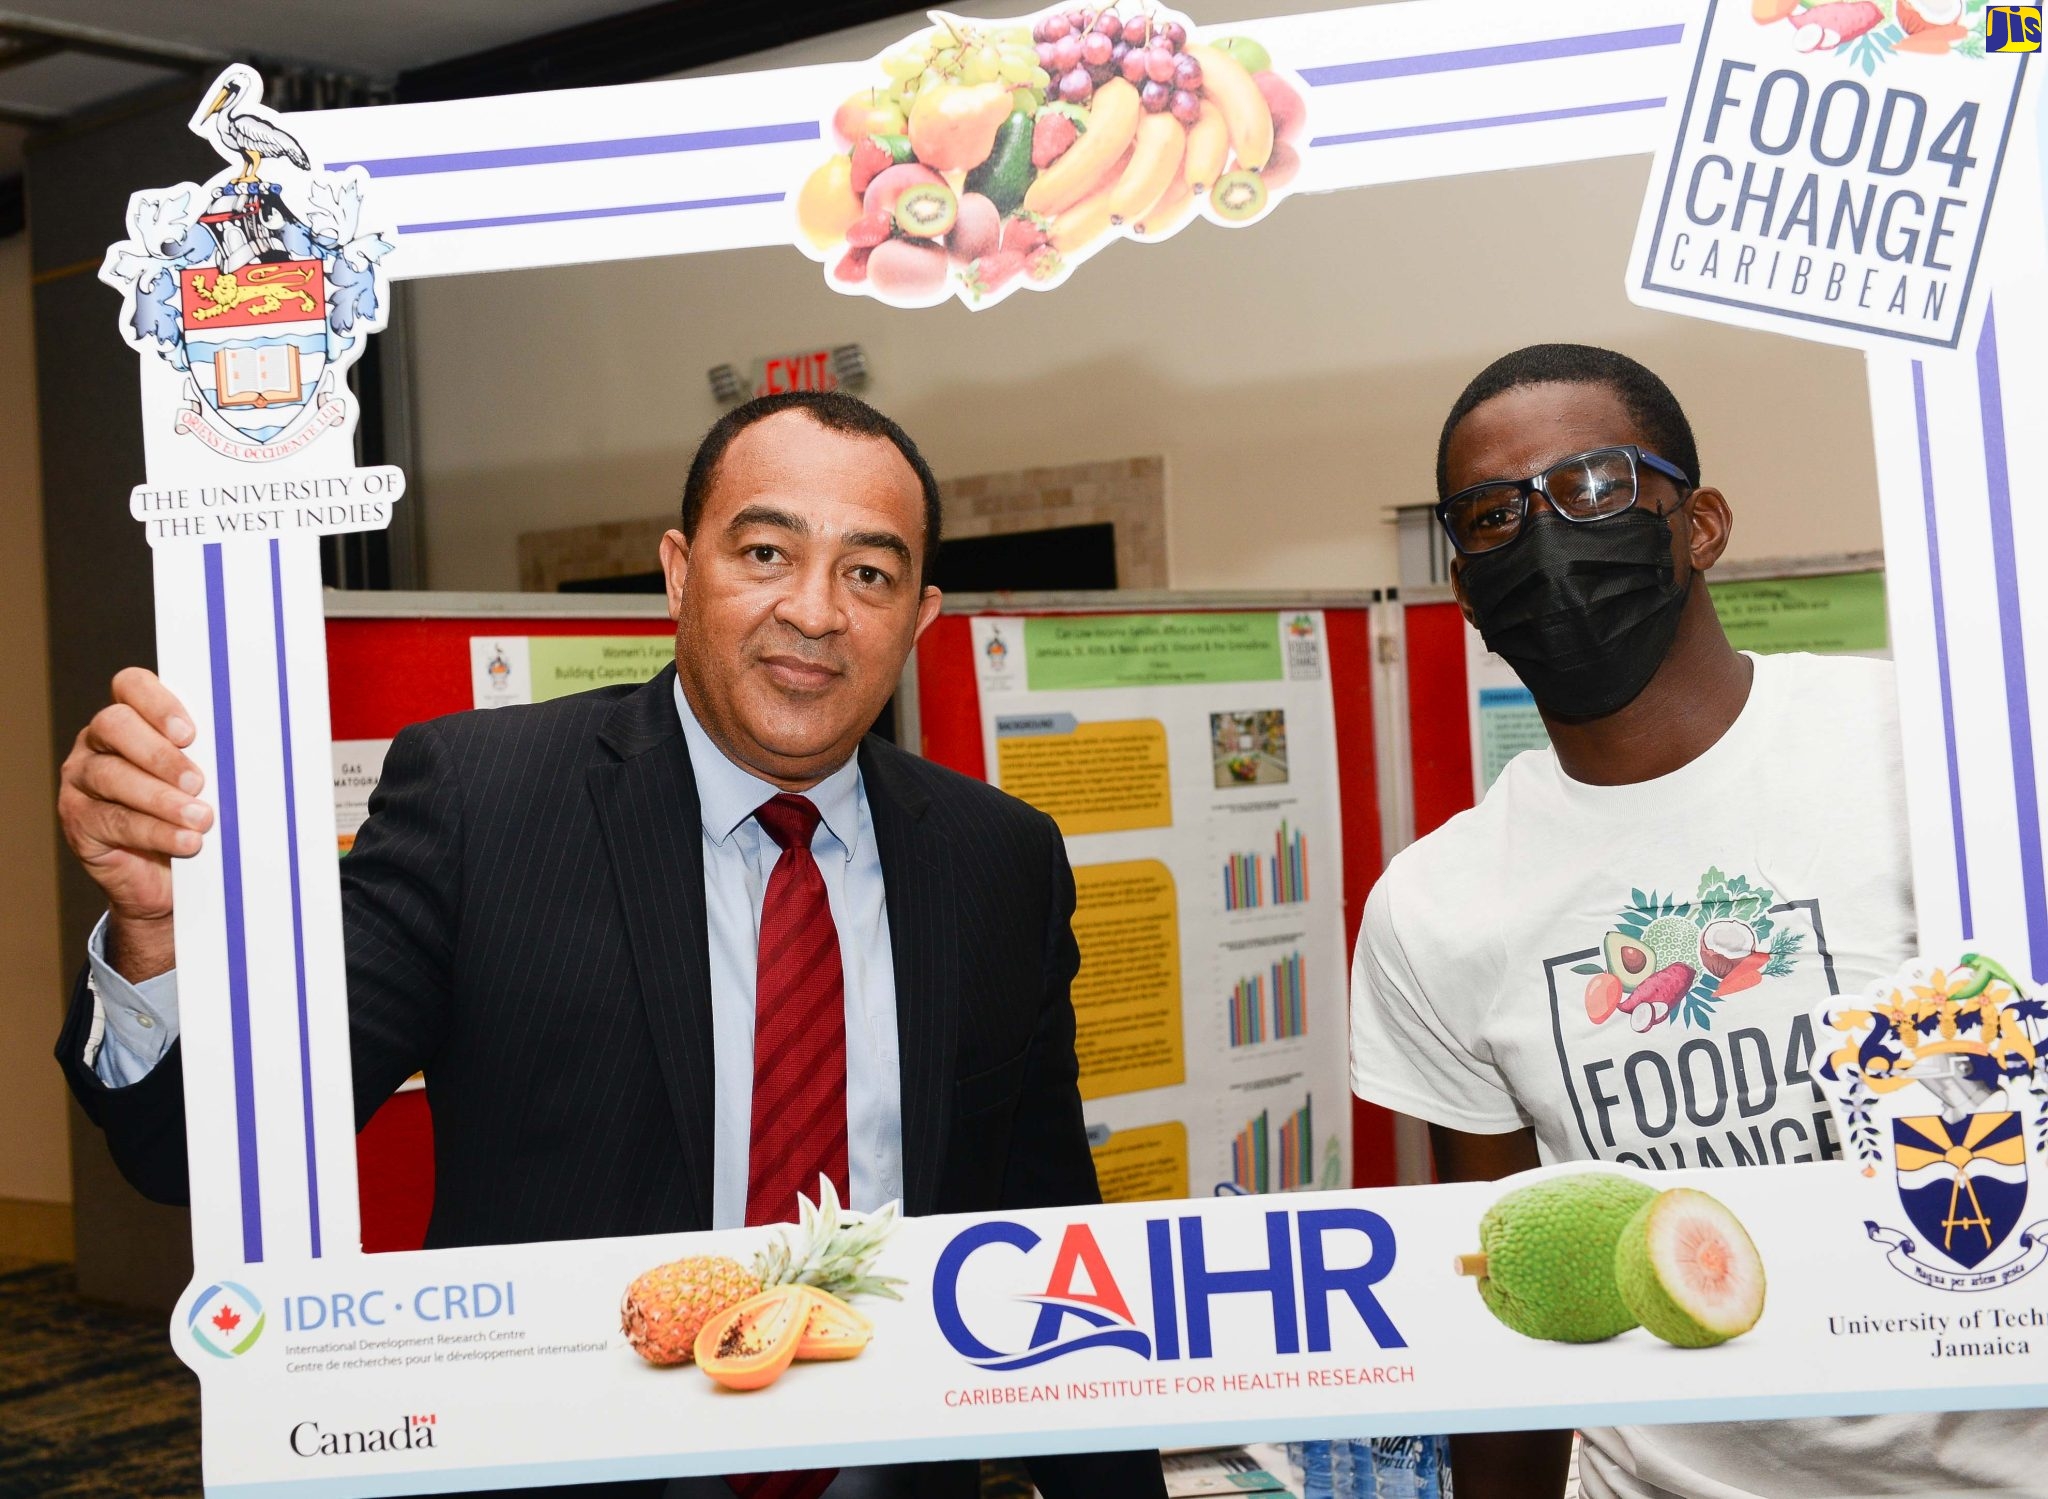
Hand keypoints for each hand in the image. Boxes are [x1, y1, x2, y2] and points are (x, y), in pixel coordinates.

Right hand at [58, 668, 210, 981]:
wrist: (169, 878)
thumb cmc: (194, 816)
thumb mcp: (210, 782)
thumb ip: (217, 757)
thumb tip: (260, 748)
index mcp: (132, 719)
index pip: (131, 686)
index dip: (157, 702)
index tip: (190, 733)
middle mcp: (99, 743)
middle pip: (114, 725)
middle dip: (159, 753)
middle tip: (198, 781)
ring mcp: (82, 781)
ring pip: (111, 775)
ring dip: (161, 798)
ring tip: (202, 818)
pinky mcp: (80, 821)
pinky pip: (113, 821)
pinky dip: (155, 831)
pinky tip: (186, 841)